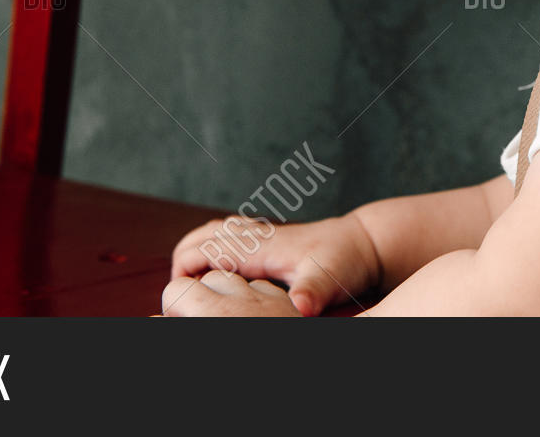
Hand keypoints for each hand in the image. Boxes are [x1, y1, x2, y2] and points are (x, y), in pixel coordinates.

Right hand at [170, 213, 380, 315]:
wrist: (361, 242)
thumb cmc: (344, 261)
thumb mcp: (328, 280)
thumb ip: (311, 292)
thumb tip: (301, 308)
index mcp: (261, 246)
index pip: (205, 250)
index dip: (184, 272)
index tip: (179, 297)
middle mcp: (256, 235)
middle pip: (201, 236)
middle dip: (181, 261)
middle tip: (178, 295)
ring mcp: (261, 233)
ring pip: (212, 231)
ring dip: (194, 252)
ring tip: (190, 285)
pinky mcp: (268, 238)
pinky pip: (227, 234)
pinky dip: (211, 247)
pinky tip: (218, 273)